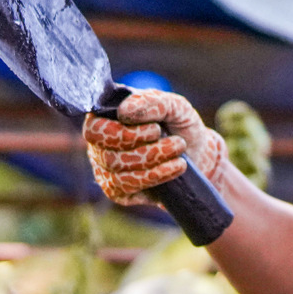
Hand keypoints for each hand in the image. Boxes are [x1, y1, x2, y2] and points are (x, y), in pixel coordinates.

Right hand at [83, 89, 229, 205]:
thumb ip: (151, 102)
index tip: (156, 129)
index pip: (94, 129)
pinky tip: (176, 167)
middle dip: (144, 149)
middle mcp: (99, 145)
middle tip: (175, 141)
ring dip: (154, 161)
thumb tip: (123, 111)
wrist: (197, 151)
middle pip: (106, 154)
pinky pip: (126, 187)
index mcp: (104, 119)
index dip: (122, 132)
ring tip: (179, 150)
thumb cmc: (178, 124)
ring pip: (118, 172)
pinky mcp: (118, 191)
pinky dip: (155, 176)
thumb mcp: (173, 106)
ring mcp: (106, 170)